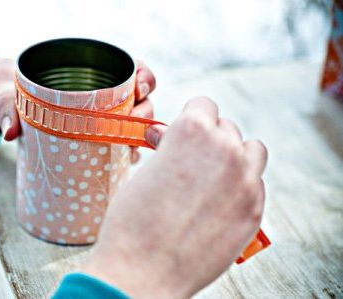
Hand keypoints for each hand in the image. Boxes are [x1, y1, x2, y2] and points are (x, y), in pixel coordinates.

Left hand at [0, 58, 156, 162]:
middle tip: (132, 125)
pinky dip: (127, 155)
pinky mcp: (96, 139)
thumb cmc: (11, 90)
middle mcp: (104, 97)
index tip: (139, 89)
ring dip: (138, 137)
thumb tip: (10, 133)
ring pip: (134, 126)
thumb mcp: (8, 92)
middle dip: (144, 113)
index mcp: (92, 74)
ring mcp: (103, 119)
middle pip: (140, 102)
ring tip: (130, 151)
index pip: (133, 71)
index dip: (144, 79)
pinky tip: (126, 163)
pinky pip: (120, 146)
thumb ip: (7, 107)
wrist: (5, 106)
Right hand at [81, 97, 267, 298]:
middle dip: (211, 140)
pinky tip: (220, 204)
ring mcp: (245, 180)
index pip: (204, 105)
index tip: (187, 132)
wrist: (142, 269)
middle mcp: (225, 148)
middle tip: (194, 160)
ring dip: (236, 157)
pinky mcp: (254, 210)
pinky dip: (242, 187)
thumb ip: (167, 148)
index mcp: (192, 130)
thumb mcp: (145, 169)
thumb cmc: (133, 221)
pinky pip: (256, 184)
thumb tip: (168, 137)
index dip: (192, 119)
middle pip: (227, 128)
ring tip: (215, 175)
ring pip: (252, 151)